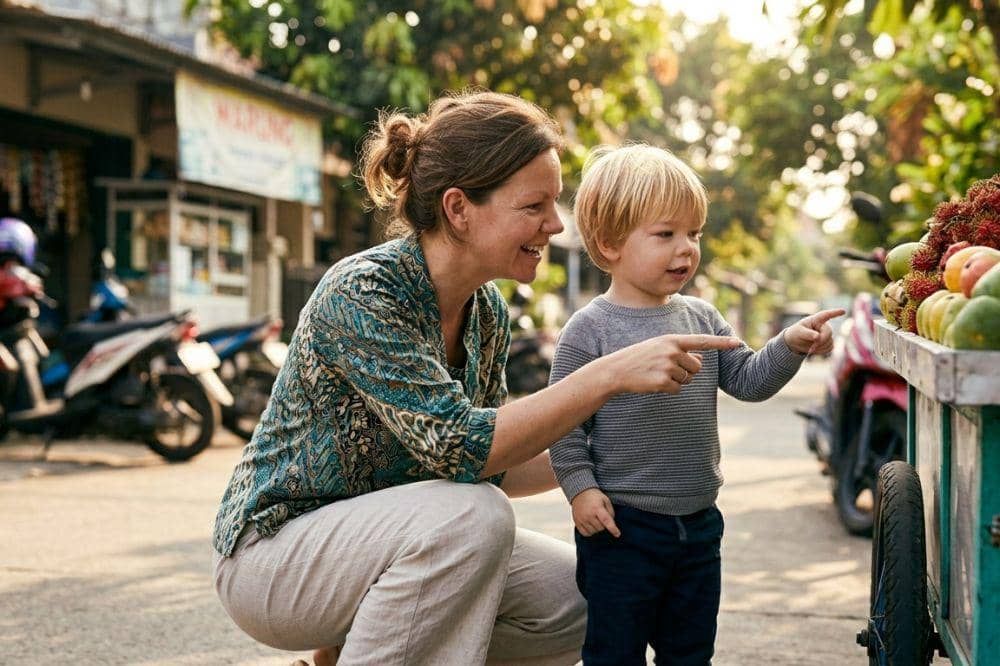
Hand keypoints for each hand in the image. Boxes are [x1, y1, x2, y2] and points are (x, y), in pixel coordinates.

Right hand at [571, 488, 620, 536]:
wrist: (580, 492)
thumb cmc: (594, 496)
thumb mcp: (606, 500)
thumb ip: (611, 512)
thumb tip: (612, 523)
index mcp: (597, 508)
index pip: (606, 521)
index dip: (613, 529)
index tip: (617, 534)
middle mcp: (588, 515)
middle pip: (601, 528)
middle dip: (604, 525)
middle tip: (602, 518)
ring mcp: (582, 519)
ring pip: (594, 532)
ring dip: (597, 528)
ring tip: (596, 520)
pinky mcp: (577, 522)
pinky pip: (585, 533)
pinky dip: (590, 532)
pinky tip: (591, 525)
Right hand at [604, 334, 741, 394]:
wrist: (616, 370)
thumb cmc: (639, 358)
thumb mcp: (659, 347)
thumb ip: (680, 351)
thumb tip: (702, 359)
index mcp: (672, 340)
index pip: (703, 341)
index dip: (722, 343)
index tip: (738, 343)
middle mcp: (672, 351)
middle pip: (697, 367)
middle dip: (687, 372)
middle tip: (667, 370)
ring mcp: (667, 366)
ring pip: (687, 379)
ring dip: (677, 381)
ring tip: (658, 375)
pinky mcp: (663, 381)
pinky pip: (677, 390)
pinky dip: (668, 390)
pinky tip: (654, 383)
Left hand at [783, 308, 845, 354]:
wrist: (796, 342)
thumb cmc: (796, 333)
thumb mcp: (798, 332)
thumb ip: (808, 334)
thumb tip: (817, 337)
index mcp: (816, 319)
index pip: (826, 315)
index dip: (835, 313)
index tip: (843, 311)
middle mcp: (824, 325)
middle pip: (828, 333)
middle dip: (820, 341)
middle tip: (811, 348)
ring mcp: (827, 334)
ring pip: (830, 342)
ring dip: (820, 347)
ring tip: (810, 347)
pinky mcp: (829, 342)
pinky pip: (830, 348)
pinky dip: (822, 351)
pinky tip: (815, 349)